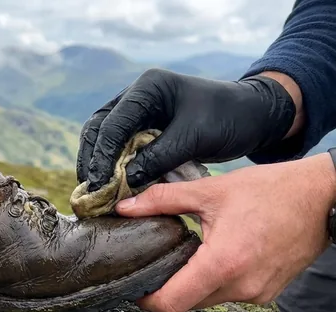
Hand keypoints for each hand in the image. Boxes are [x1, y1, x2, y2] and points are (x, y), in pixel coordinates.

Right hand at [76, 68, 298, 190]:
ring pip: (104, 138)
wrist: (251, 116)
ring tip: (96, 192)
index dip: (102, 155)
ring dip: (98, 164)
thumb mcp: (194, 137)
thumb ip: (158, 157)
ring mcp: (137, 113)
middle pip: (98, 128)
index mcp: (147, 89)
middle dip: (92, 159)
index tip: (99, 184)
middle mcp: (136, 97)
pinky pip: (119, 148)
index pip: (112, 123)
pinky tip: (112, 187)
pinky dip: (114, 167)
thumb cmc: (228, 118)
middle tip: (91, 191)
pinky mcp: (143, 130)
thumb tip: (125, 180)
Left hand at [115, 153, 335, 311]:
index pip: (171, 303)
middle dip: (168, 288)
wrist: (322, 197)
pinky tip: (215, 257)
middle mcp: (241, 287)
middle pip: (187, 303)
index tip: (135, 286)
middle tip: (156, 265)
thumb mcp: (210, 190)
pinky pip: (230, 295)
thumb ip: (162, 200)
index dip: (146, 300)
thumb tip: (125, 208)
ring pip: (208, 300)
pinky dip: (216, 282)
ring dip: (193, 284)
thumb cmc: (270, 191)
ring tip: (187, 255)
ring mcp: (257, 294)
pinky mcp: (267, 293)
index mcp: (222, 263)